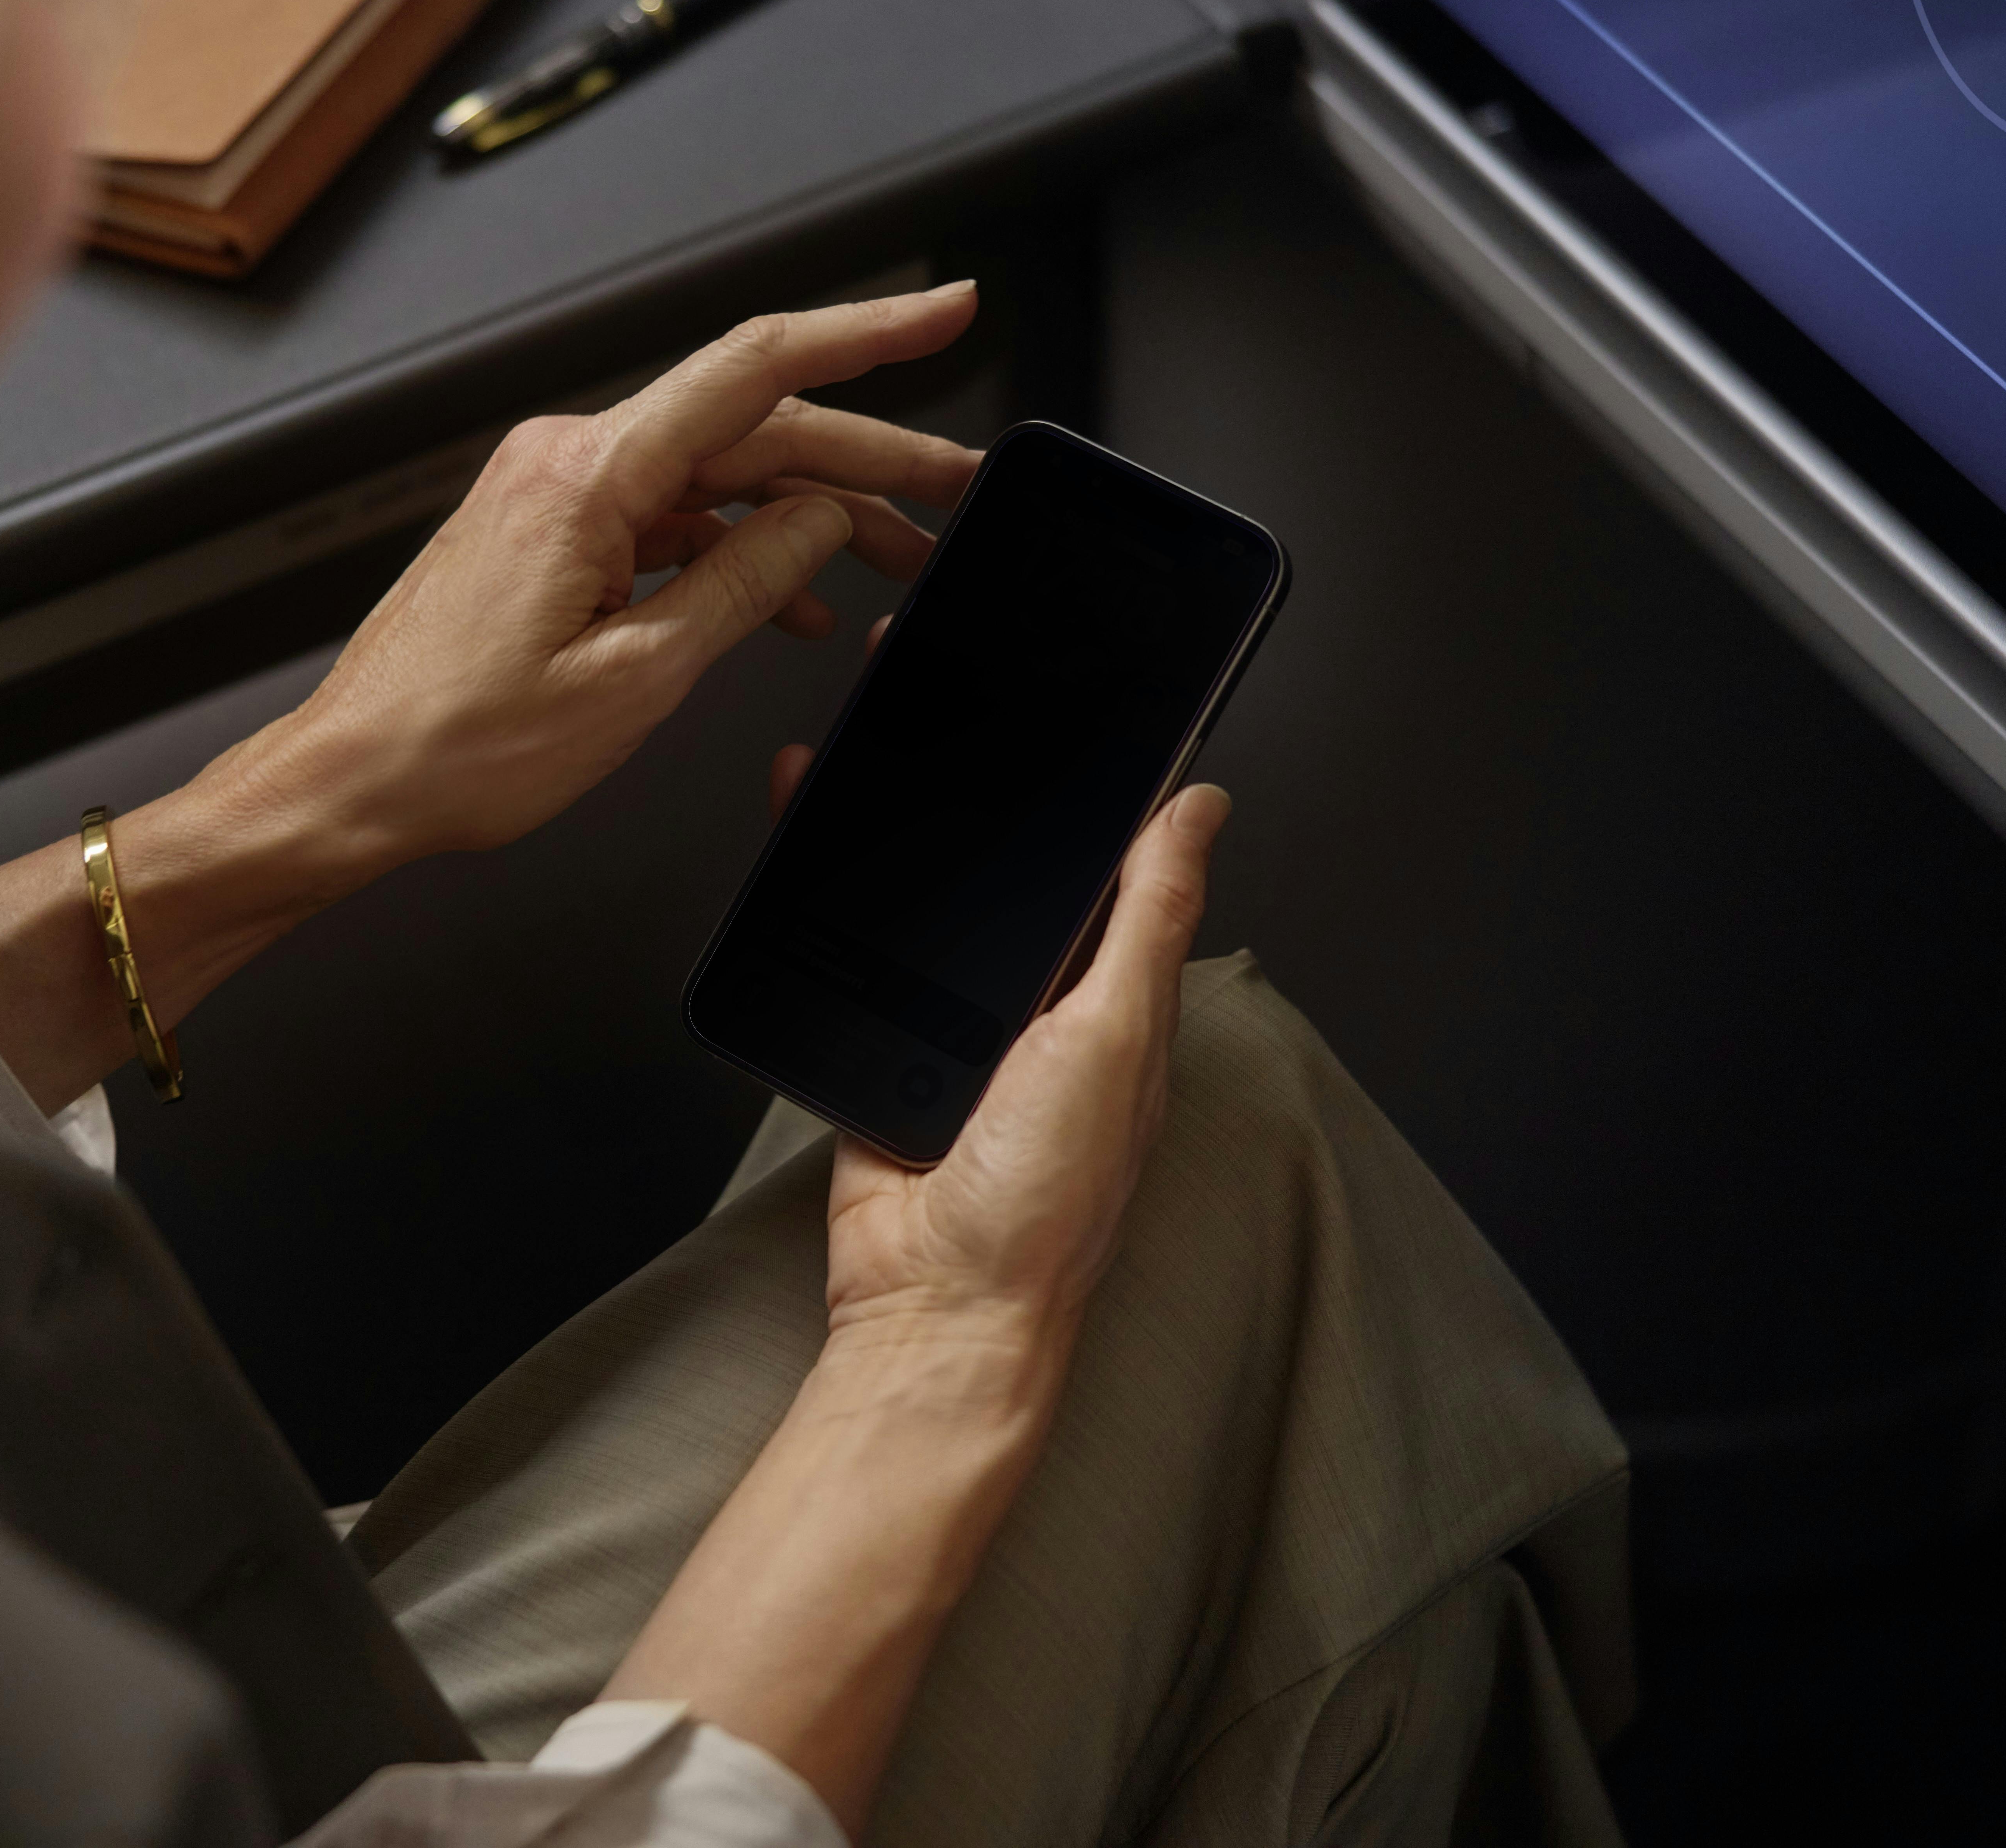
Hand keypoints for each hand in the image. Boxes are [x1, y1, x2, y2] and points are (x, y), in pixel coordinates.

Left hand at [279, 286, 982, 867]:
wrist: (353, 781)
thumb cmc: (461, 746)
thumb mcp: (637, 677)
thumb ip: (741, 584)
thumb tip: (818, 520)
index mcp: (588, 477)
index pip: (757, 370)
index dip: (867, 334)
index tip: (945, 312)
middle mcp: (568, 459)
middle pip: (752, 430)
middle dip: (865, 460)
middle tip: (955, 486)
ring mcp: (556, 493)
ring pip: (718, 478)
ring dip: (809, 516)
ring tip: (897, 558)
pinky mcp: (550, 532)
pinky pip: (670, 520)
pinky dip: (738, 554)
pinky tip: (795, 606)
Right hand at [599, 782, 1231, 1831]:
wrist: (934, 1303)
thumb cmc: (1046, 1200)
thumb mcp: (1114, 1035)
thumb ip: (1150, 918)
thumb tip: (1202, 810)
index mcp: (1116, 1000)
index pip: (1117, 872)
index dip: (1099, 795)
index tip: (1068, 710)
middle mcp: (1043, 1014)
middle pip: (1015, 880)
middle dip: (982, 800)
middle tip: (944, 703)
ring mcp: (960, 1034)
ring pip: (931, 908)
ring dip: (897, 840)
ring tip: (864, 751)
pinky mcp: (885, 1050)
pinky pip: (857, 956)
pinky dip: (829, 902)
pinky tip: (803, 842)